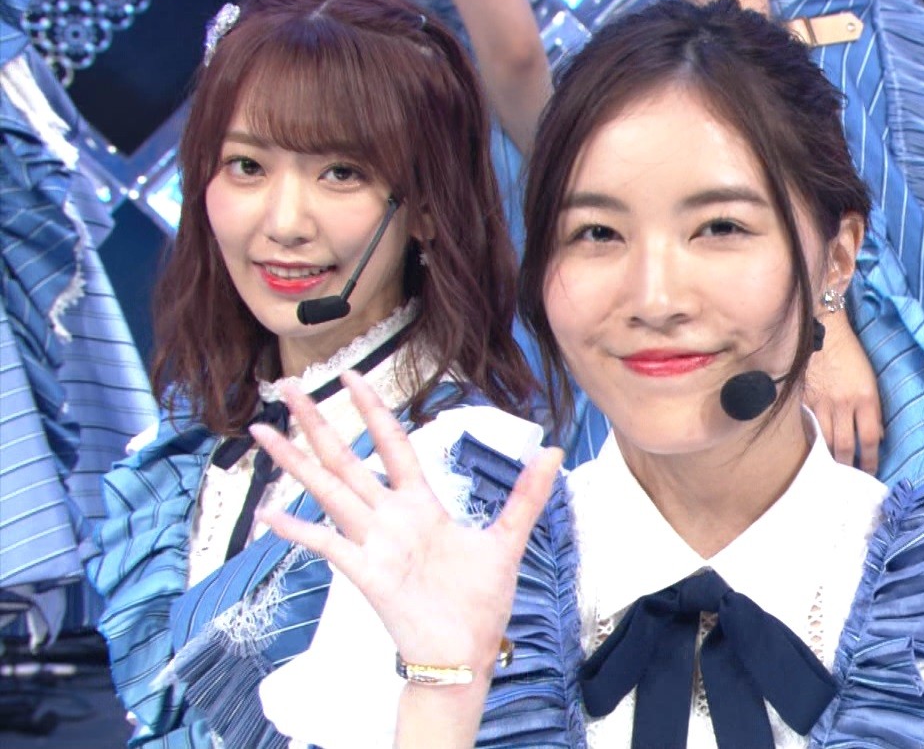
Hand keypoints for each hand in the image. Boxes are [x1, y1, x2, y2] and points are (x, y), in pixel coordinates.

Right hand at [253, 372, 560, 685]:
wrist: (466, 654)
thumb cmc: (480, 603)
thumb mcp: (508, 539)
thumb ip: (526, 495)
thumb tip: (553, 450)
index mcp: (420, 505)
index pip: (391, 445)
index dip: (372, 410)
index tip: (351, 377)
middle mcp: (390, 519)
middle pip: (346, 460)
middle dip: (317, 423)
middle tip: (285, 387)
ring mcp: (373, 544)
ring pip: (328, 491)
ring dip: (295, 463)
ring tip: (263, 432)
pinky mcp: (367, 574)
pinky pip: (327, 546)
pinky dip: (298, 531)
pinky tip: (269, 515)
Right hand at [805, 312, 883, 474]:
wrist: (825, 331)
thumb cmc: (850, 355)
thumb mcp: (871, 380)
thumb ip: (874, 409)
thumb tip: (878, 435)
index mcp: (865, 398)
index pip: (870, 438)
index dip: (871, 460)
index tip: (871, 472)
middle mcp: (844, 404)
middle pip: (846, 446)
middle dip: (849, 466)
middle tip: (850, 480)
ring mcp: (822, 403)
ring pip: (826, 440)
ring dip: (830, 458)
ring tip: (833, 471)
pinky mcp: (805, 399)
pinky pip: (809, 427)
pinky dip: (813, 441)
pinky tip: (814, 451)